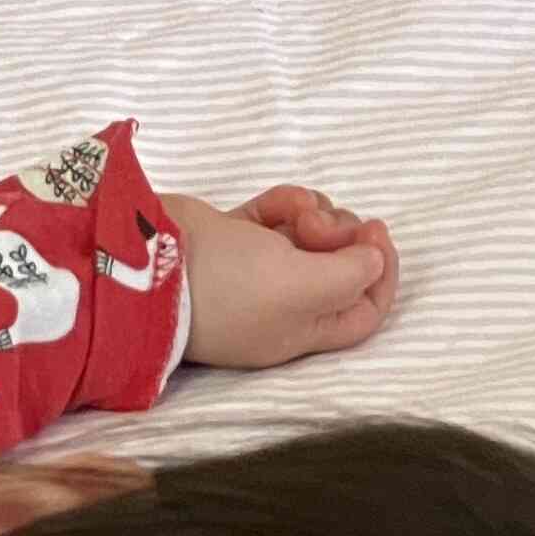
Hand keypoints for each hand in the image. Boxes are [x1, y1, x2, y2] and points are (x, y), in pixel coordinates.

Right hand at [171, 183, 397, 368]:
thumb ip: (354, 274)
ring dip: (314, 214)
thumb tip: (373, 257)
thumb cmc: (231, 287)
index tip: (374, 236)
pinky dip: (283, 205)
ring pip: (312, 235)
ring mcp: (256, 272)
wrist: (152, 262)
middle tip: (320, 226)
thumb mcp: (306, 288)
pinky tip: (275, 205)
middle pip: (341, 266)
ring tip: (296, 215)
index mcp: (301, 330)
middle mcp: (282, 305)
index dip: (382, 273)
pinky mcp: (233, 240)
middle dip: (342, 235)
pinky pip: (276, 217)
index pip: (365, 311)